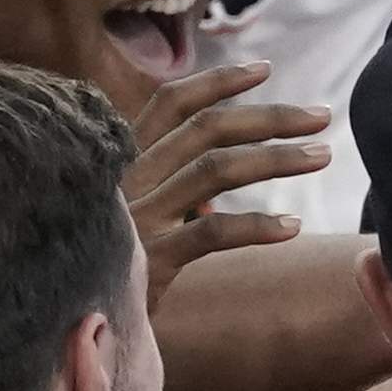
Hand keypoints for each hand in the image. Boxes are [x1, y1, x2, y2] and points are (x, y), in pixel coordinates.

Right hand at [122, 58, 329, 303]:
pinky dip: (258, 226)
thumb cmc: (105, 266)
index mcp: (123, 162)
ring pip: (216, 170)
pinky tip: (293, 228)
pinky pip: (213, 232)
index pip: (171, 103)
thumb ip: (164, 183)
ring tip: (322, 156)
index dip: (218, 81)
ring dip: (278, 158)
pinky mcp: (149, 260)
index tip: (266, 68)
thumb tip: (222, 163)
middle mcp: (129, 179)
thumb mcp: (128, 213)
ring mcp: (138, 217)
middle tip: (321, 116)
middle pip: (206, 128)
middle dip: (270, 116)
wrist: (70, 322)